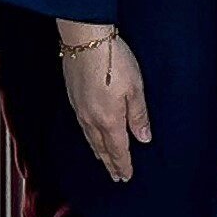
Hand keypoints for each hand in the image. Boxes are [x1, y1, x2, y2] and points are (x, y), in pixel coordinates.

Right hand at [60, 22, 152, 184]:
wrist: (85, 39)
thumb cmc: (114, 61)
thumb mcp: (135, 88)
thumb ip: (138, 115)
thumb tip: (144, 138)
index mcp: (110, 120)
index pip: (118, 150)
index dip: (123, 164)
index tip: (126, 177)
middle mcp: (92, 119)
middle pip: (102, 148)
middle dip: (110, 163)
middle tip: (116, 177)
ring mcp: (80, 109)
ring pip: (90, 138)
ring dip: (98, 152)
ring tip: (103, 160)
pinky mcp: (73, 97)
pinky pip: (82, 126)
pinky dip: (89, 137)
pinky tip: (90, 134)